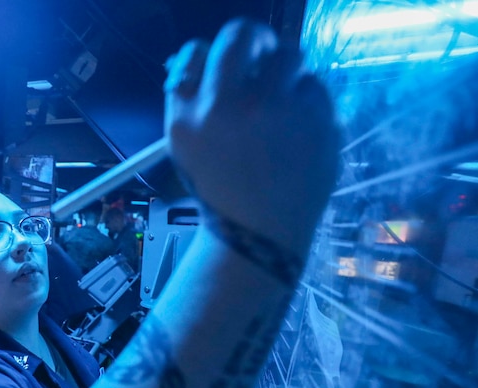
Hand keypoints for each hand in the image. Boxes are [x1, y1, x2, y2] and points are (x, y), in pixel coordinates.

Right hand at [164, 18, 337, 257]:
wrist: (258, 237)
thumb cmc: (219, 189)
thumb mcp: (185, 147)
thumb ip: (187, 99)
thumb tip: (200, 56)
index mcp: (192, 115)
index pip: (198, 51)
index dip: (213, 54)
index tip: (226, 65)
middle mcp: (232, 106)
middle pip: (244, 35)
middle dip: (254, 41)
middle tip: (261, 56)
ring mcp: (280, 113)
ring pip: (289, 57)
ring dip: (286, 73)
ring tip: (283, 106)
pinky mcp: (319, 123)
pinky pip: (316, 89)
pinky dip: (309, 104)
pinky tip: (299, 133)